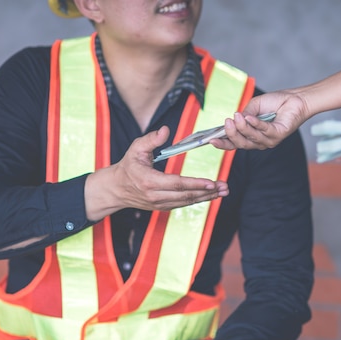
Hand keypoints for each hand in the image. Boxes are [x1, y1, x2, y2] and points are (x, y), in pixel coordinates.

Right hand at [85, 126, 228, 220]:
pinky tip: (211, 195)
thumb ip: (151, 139)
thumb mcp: (135, 148)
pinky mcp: (163, 207)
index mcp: (149, 181)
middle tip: (224, 187)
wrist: (116, 189)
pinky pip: (184, 204)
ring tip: (223, 192)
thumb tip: (166, 130)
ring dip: (207, 198)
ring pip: (187, 202)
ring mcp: (160, 204)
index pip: (177, 183)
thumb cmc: (128, 166)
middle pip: (186, 195)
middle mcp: (155, 196)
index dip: (195, 183)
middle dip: (207, 192)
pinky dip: (198, 200)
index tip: (211, 182)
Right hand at [215, 90, 308, 150]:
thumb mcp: (253, 107)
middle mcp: (259, 142)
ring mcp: (269, 140)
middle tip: (227, 122)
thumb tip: (234, 119)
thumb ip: (243, 114)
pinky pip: (264, 131)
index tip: (210, 140)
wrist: (294, 99)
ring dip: (243, 127)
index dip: (222, 143)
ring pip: (252, 138)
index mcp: (251, 136)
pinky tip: (250, 117)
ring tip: (238, 116)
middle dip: (232, 134)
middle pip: (241, 144)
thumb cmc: (274, 103)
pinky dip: (256, 124)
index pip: (234, 143)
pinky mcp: (278, 135)